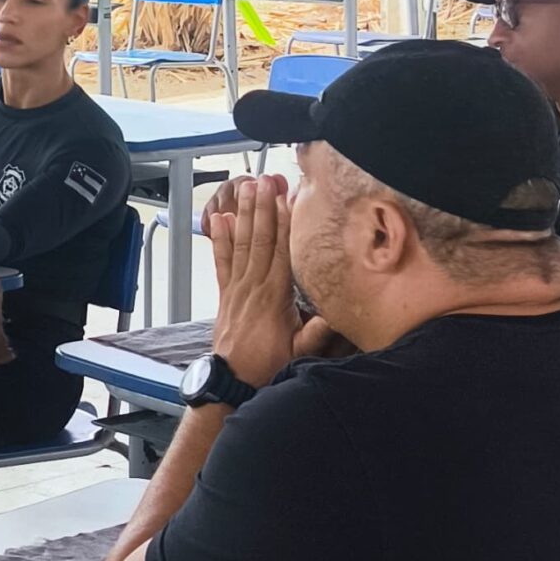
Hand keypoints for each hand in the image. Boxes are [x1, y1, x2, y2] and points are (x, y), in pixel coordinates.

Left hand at [208, 174, 310, 388]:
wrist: (231, 380)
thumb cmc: (266, 365)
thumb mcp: (298, 353)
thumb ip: (317, 333)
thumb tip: (338, 310)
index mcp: (274, 297)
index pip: (281, 252)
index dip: (286, 224)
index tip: (288, 199)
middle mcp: (253, 286)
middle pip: (260, 240)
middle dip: (264, 208)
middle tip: (265, 180)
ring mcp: (237, 288)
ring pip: (242, 244)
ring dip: (245, 214)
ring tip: (246, 188)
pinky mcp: (225, 293)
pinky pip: (223, 260)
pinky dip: (221, 238)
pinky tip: (221, 219)